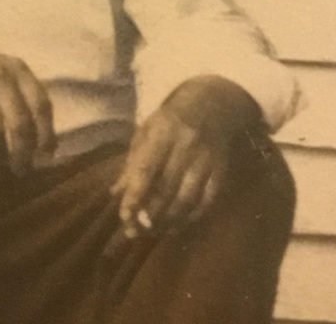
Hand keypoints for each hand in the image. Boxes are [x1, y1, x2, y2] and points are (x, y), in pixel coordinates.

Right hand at [0, 30, 54, 174]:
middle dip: (23, 151)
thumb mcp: (7, 76)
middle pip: (20, 122)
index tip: (45, 157)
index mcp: (19, 70)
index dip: (46, 134)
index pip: (41, 105)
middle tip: (21, 169)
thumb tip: (47, 147)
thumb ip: (26, 102)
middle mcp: (1, 74)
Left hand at [110, 76, 260, 241]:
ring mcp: (205, 160)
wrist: (212, 104)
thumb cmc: (171, 120)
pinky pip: (205, 202)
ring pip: (186, 199)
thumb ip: (133, 161)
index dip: (135, 194)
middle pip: (166, 188)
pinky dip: (190, 218)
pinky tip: (175, 225)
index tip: (124, 216)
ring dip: (167, 220)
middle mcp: (186, 146)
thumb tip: (115, 192)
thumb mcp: (147, 131)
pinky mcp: (220, 171)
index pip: (146, 168)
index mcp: (163, 132)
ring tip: (151, 231)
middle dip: (148, 214)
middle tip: (133, 231)